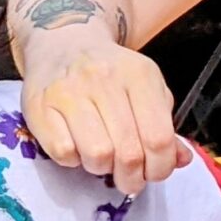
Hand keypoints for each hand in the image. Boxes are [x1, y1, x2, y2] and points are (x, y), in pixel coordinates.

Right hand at [19, 40, 193, 193]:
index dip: (160, 167)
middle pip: (129, 153)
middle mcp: (103, 79)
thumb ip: (164, 125)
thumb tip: (181, 160)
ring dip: (101, 167)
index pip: (159, 137)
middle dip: (132, 177)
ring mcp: (69, 92)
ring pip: (97, 155)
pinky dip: (72, 159)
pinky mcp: (39, 106)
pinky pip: (63, 153)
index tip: (154, 174)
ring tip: (101, 157)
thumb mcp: (145, 88)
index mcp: (139, 75)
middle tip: (129, 178)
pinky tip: (76, 145)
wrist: (62, 42)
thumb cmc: (109, 73)